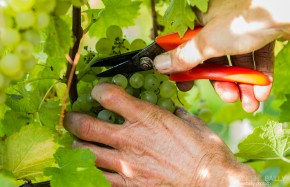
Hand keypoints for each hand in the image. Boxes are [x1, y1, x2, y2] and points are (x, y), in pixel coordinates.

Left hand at [64, 83, 262, 186]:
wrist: (212, 182)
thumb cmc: (205, 151)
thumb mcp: (191, 123)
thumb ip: (175, 113)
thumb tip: (171, 109)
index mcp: (147, 118)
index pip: (108, 96)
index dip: (98, 90)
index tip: (97, 92)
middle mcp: (131, 139)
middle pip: (86, 125)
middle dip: (73, 119)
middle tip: (72, 118)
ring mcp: (126, 164)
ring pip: (85, 152)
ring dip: (79, 146)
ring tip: (80, 143)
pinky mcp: (128, 185)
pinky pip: (98, 177)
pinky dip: (91, 169)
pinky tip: (93, 166)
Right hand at [153, 0, 289, 111]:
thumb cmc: (247, 17)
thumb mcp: (209, 41)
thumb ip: (185, 56)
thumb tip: (159, 65)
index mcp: (201, 18)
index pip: (184, 45)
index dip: (183, 67)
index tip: (184, 83)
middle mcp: (220, 23)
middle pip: (212, 59)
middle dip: (222, 83)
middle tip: (227, 97)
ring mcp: (242, 29)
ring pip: (236, 63)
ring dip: (242, 86)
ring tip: (249, 103)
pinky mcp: (262, 35)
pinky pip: (255, 59)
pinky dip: (258, 77)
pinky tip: (262, 93)